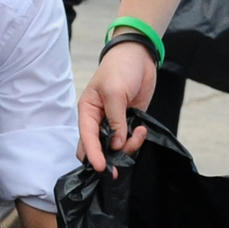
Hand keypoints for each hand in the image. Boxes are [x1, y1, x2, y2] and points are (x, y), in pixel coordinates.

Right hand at [77, 41, 157, 170]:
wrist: (139, 57)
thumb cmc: (120, 68)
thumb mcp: (115, 92)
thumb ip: (115, 120)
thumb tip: (117, 144)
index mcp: (88, 111)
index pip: (86, 138)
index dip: (92, 154)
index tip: (101, 168)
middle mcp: (99, 120)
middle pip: (98, 148)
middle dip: (108, 159)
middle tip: (117, 170)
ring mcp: (115, 123)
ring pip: (116, 148)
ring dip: (128, 147)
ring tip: (139, 132)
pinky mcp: (129, 123)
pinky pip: (130, 140)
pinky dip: (136, 140)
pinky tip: (142, 129)